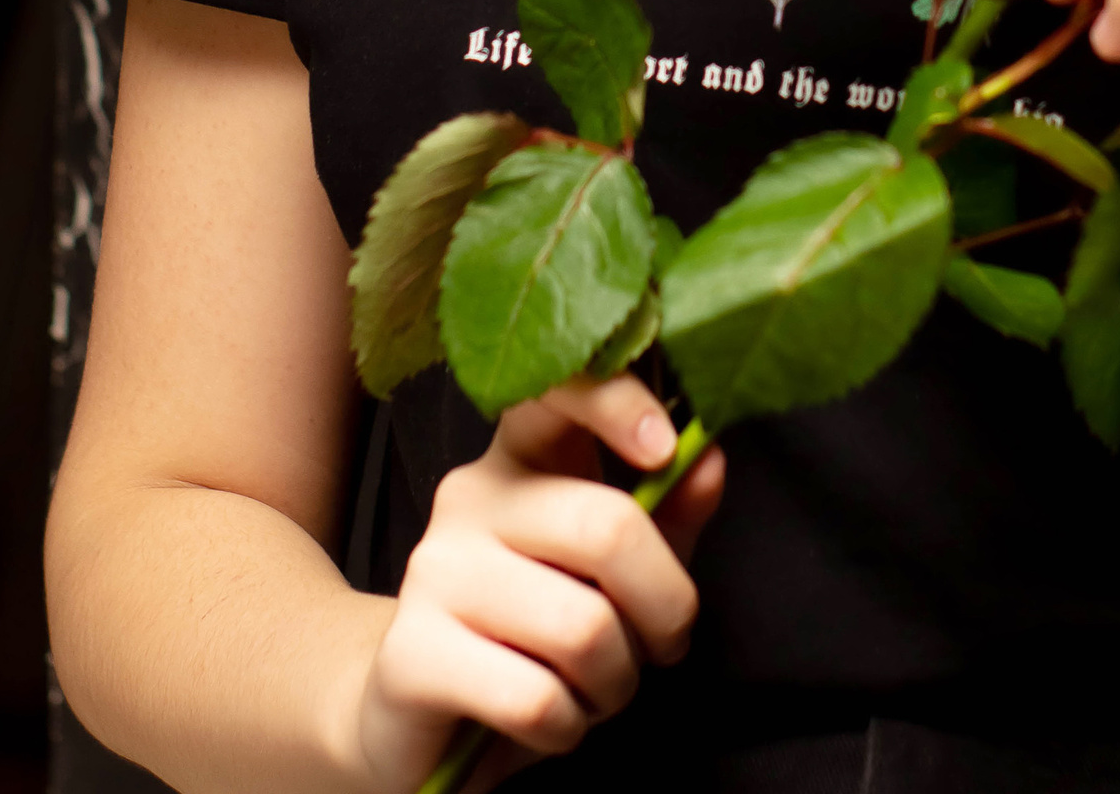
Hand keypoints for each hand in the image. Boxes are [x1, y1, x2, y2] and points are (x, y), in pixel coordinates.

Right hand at [356, 375, 724, 789]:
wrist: (420, 722)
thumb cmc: (535, 636)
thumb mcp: (615, 573)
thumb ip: (666, 516)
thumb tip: (709, 457)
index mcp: (518, 459)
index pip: (555, 392)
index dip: (616, 401)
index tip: (666, 448)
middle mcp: (468, 499)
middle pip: (604, 527)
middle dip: (664, 606)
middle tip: (664, 644)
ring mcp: (433, 572)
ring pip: (579, 628)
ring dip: (616, 682)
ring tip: (597, 688)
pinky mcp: (411, 655)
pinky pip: (534, 699)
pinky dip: (567, 727)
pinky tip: (551, 720)